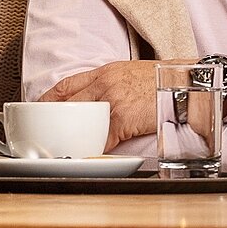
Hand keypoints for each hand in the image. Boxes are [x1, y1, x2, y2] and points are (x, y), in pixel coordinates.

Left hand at [41, 61, 176, 149]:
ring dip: (72, 138)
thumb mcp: (134, 74)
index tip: (37, 109)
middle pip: (67, 104)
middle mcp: (105, 84)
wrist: (189, 85)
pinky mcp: (122, 118)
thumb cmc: (168, 83)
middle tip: (44, 135)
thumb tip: (100, 102)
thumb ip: (114, 85)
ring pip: (80, 122)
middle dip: (53, 121)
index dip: (47, 99)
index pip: (66, 84)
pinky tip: (91, 155)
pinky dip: (95, 149)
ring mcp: (112, 101)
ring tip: (63, 149)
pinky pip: (101, 138)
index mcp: (107, 72)